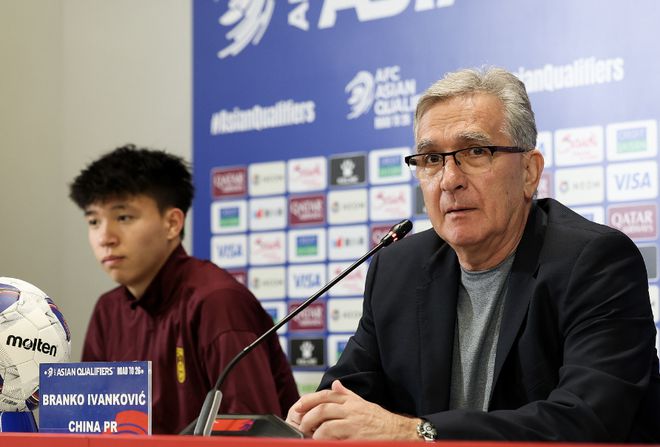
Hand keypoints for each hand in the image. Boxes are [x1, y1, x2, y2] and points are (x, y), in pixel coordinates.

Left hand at [286, 380, 420, 439]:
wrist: (399, 433)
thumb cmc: (380, 420)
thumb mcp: (363, 403)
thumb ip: (347, 394)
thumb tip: (334, 384)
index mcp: (351, 401)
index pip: (325, 396)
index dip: (309, 400)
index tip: (297, 407)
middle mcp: (352, 411)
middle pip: (323, 409)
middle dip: (308, 418)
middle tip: (301, 427)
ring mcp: (354, 426)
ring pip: (327, 426)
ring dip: (316, 433)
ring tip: (312, 437)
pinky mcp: (357, 439)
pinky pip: (337, 441)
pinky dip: (327, 442)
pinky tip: (324, 443)